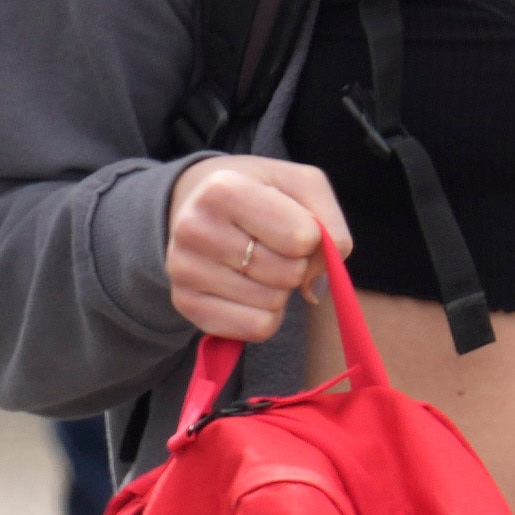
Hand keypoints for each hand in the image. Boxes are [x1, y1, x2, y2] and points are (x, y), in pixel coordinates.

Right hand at [162, 154, 353, 347]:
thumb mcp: (306, 186)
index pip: (302, 239)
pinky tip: (248, 288)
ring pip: (272, 305)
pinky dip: (265, 315)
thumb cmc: (264, 192)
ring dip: (279, 289)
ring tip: (256, 262)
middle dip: (295, 263)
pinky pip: (254, 328)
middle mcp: (194, 228)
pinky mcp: (185, 303)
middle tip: (272, 245)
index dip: (312, 236)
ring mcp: (183, 269)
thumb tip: (315, 288)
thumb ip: (331, 227)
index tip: (292, 222)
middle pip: (288, 274)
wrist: (203, 202)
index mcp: (224, 190)